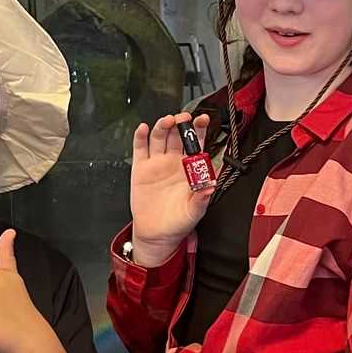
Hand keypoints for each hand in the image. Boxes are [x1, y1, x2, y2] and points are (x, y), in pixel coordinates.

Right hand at [129, 113, 215, 266]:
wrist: (157, 234)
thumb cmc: (178, 222)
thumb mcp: (194, 212)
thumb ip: (202, 198)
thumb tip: (211, 187)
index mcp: (190, 169)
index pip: (197, 144)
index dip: (200, 130)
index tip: (203, 120)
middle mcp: (174, 162)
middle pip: (178, 135)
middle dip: (181, 123)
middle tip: (184, 118)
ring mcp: (157, 163)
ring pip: (160, 137)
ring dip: (163, 126)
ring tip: (167, 121)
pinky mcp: (140, 168)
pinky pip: (140, 148)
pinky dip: (140, 136)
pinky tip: (143, 128)